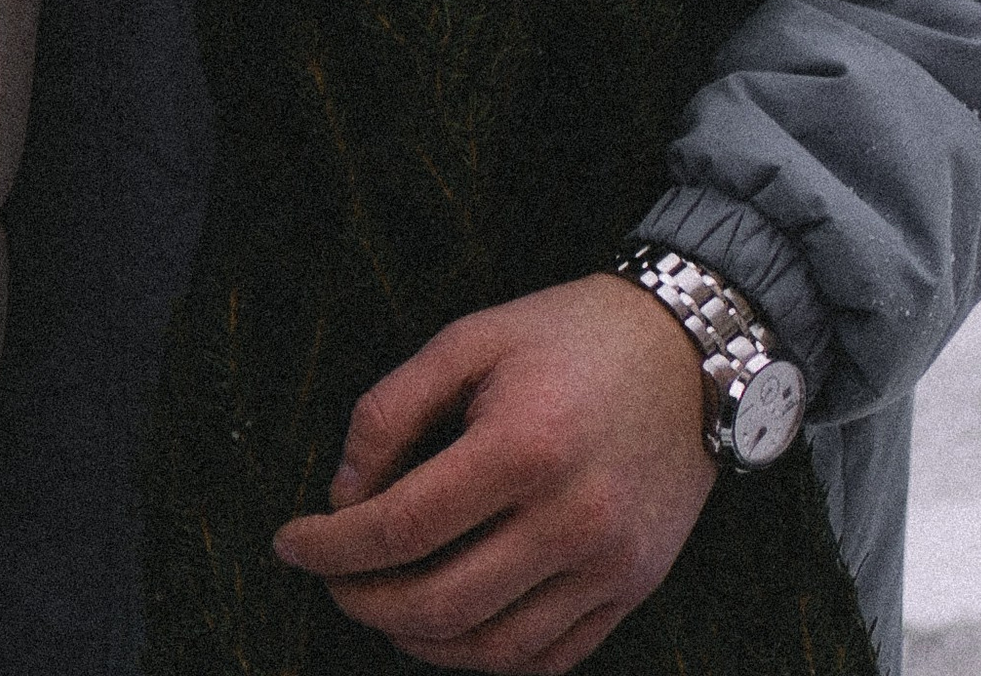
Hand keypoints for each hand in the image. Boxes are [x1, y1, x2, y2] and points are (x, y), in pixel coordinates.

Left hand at [272, 274, 714, 671]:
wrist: (689, 352)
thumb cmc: (569, 336)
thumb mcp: (469, 338)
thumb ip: (391, 410)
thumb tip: (343, 493)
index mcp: (523, 446)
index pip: (402, 528)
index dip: (331, 546)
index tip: (291, 544)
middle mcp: (571, 518)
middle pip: (438, 603)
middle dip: (363, 600)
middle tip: (333, 578)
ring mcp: (608, 565)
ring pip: (490, 649)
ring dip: (419, 640)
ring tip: (385, 605)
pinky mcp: (633, 588)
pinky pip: (547, 659)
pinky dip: (486, 656)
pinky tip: (453, 625)